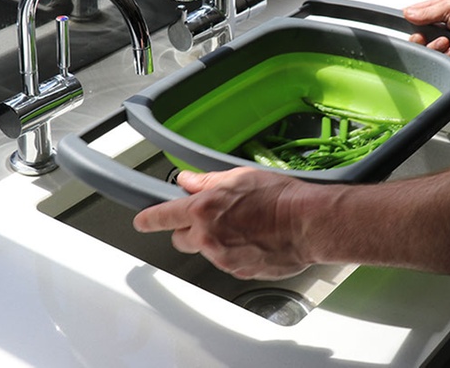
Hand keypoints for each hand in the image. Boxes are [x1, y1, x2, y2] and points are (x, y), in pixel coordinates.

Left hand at [132, 167, 317, 279]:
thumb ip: (207, 181)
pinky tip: (253, 240)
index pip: (162, 216)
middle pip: (180, 240)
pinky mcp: (239, 272)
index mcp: (203, 210)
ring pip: (205, 252)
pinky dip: (234, 253)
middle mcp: (208, 237)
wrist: (308, 224)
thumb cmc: (280, 198)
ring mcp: (222, 258)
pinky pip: (227, 262)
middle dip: (189, 230)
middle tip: (211, 219)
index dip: (148, 218)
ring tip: (242, 227)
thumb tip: (188, 180)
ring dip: (214, 242)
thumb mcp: (239, 177)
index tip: (141, 220)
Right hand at [403, 0, 449, 55]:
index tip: (416, 32)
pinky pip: (446, 60)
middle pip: (421, 39)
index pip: (416, 19)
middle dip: (425, 41)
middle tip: (437, 38)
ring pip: (432, 52)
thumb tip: (407, 12)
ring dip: (439, 49)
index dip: (412, 27)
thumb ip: (427, 11)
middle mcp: (444, 25)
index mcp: (440, 10)